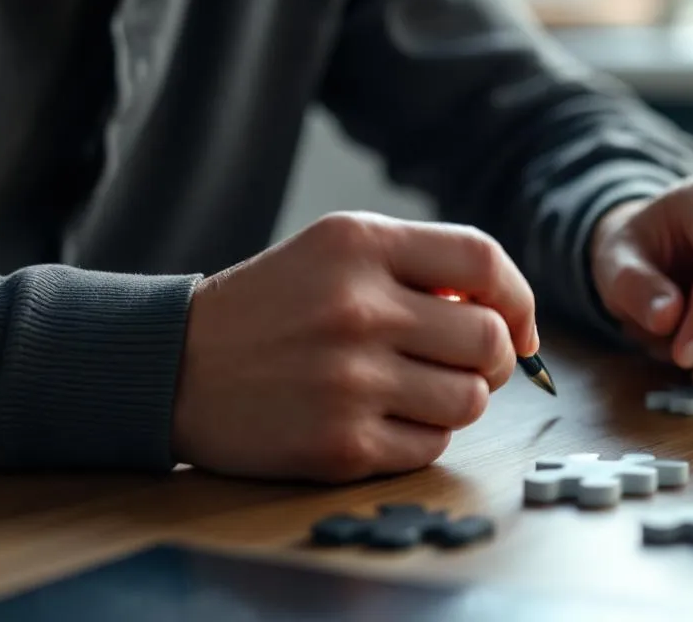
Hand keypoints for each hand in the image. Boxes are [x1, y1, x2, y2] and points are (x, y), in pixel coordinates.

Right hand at [172, 212, 537, 482]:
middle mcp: (358, 308)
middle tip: (467, 364)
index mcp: (360, 245)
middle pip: (490, 340)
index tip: (520, 326)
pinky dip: (421, 437)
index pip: (484, 262)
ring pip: (470, 400)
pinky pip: (430, 446)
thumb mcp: (335, 252)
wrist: (173, 367)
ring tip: (417, 390)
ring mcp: (349, 381)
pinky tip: (383, 419)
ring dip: (459, 400)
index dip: (520, 298)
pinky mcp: (340, 444)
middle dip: (495, 358)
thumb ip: (420, 266)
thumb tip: (508, 316)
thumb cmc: (270, 306)